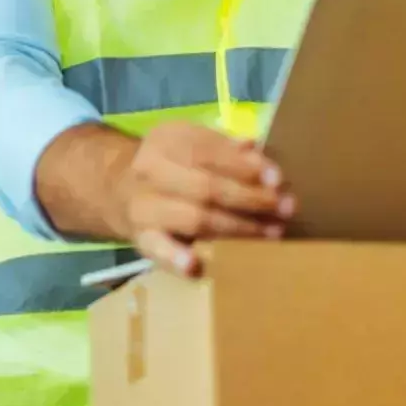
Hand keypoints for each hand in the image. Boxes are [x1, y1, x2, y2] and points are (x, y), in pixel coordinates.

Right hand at [108, 121, 293, 277]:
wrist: (118, 189)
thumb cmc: (172, 166)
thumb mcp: (193, 144)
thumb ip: (224, 147)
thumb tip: (255, 149)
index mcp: (167, 140)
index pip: (210, 151)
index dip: (246, 166)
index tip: (278, 179)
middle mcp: (150, 170)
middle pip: (205, 186)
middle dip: (250, 199)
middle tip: (286, 208)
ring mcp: (143, 206)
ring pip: (193, 218)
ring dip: (237, 228)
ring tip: (271, 233)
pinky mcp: (140, 238)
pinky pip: (158, 249)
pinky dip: (175, 258)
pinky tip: (195, 266)